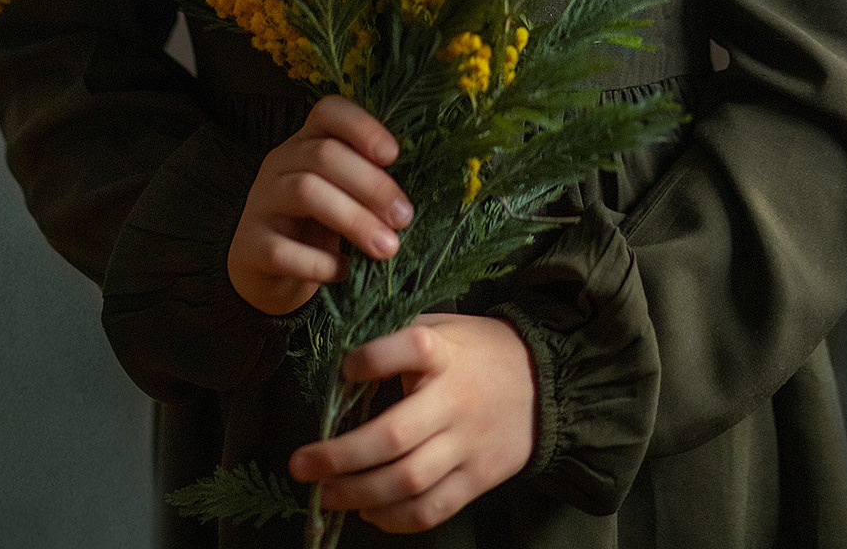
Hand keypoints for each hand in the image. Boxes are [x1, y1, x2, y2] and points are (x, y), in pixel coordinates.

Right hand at [226, 95, 412, 316]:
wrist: (265, 272)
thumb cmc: (316, 227)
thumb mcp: (340, 195)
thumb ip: (367, 182)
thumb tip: (423, 186)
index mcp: (304, 143)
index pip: (327, 111)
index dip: (362, 126)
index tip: (395, 155)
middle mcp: (278, 163)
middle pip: (323, 154)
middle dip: (371, 185)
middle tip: (405, 218)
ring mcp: (260, 202)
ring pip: (305, 192)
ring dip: (354, 220)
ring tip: (387, 248)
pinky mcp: (249, 246)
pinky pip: (283, 249)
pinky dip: (319, 262)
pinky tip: (343, 272)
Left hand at [289, 313, 536, 533]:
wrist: (544, 383)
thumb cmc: (477, 351)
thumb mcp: (443, 328)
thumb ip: (399, 340)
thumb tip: (343, 366)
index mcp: (446, 353)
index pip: (409, 349)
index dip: (371, 360)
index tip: (345, 369)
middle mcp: (456, 400)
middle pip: (394, 436)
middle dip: (340, 456)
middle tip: (302, 464)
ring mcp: (468, 445)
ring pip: (407, 482)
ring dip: (358, 493)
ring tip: (325, 494)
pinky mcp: (478, 479)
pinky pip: (431, 509)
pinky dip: (394, 519)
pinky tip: (368, 512)